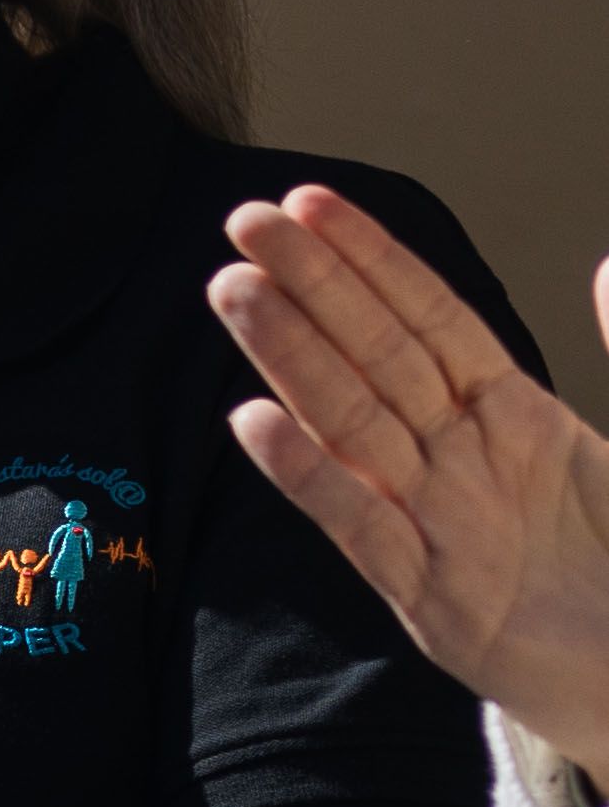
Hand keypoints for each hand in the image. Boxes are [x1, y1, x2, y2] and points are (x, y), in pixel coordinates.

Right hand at [212, 188, 608, 781]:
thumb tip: (606, 261)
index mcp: (518, 418)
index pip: (432, 319)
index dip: (373, 260)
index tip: (311, 204)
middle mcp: (463, 463)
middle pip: (376, 358)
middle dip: (310, 288)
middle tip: (243, 225)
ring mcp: (440, 527)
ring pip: (353, 426)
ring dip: (290, 359)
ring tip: (235, 294)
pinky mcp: (432, 603)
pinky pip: (362, 529)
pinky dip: (309, 478)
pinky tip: (255, 426)